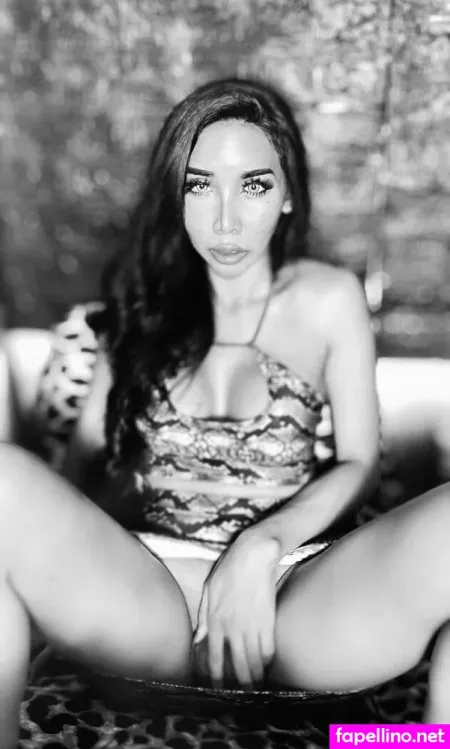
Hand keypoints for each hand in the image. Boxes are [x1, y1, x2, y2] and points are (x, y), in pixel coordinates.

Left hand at [193, 533, 279, 689]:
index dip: (215, 676)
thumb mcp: (208, 590)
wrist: (253, 555)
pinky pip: (268, 648)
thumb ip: (204, 617)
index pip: (213, 656)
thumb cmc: (228, 570)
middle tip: (241, 696)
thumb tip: (198, 637)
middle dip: (239, 684)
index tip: (217, 688)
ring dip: (254, 677)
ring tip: (255, 687)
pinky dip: (267, 660)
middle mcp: (233, 627)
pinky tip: (265, 665)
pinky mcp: (268, 620)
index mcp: (215, 620)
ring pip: (254, 660)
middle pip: (236, 664)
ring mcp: (252, 625)